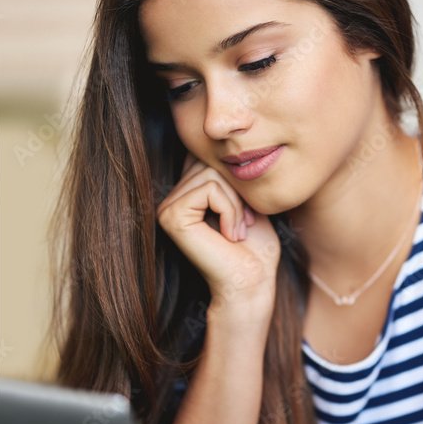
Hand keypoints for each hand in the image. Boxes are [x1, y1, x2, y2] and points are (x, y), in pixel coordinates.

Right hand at [156, 153, 280, 312]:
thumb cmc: (255, 249)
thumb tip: (226, 140)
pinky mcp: (171, 217)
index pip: (210, 158)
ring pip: (212, 174)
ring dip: (237, 204)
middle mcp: (171, 199)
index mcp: (187, 194)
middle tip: (246, 224)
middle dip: (238, 192)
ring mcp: (167, 208)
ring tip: (239, 230)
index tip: (247, 213)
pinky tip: (230, 236)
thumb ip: (231, 174)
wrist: (252, 283)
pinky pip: (208, 189)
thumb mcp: (247, 200)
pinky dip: (230, 210)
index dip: (236, 181)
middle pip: (210, 162)